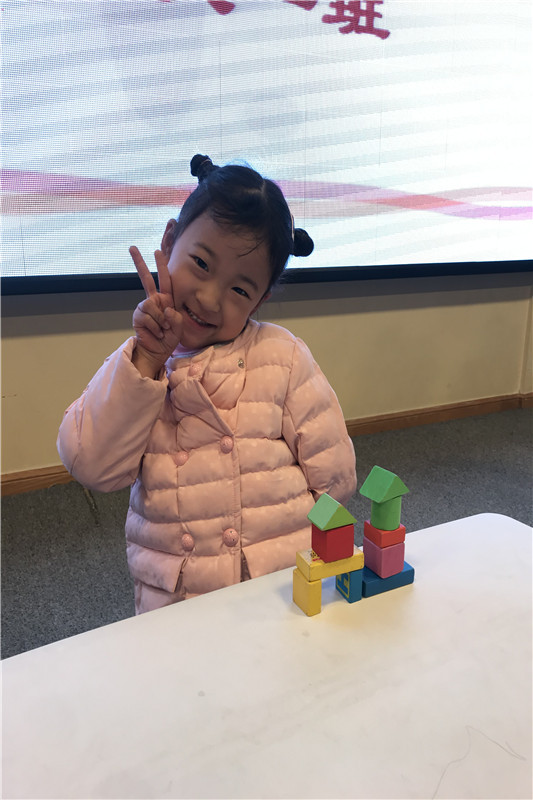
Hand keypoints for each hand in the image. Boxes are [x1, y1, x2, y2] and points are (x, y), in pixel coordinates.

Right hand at [129, 246, 182, 377]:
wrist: (157, 352)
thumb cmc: (169, 339)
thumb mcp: (179, 328)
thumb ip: (176, 318)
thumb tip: (165, 309)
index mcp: (166, 300)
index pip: (165, 280)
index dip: (161, 265)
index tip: (156, 251)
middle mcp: (154, 301)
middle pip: (145, 279)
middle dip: (139, 263)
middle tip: (132, 247)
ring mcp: (145, 308)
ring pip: (152, 306)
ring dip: (160, 321)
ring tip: (163, 330)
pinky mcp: (138, 316)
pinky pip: (148, 318)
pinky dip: (155, 327)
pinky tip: (156, 333)